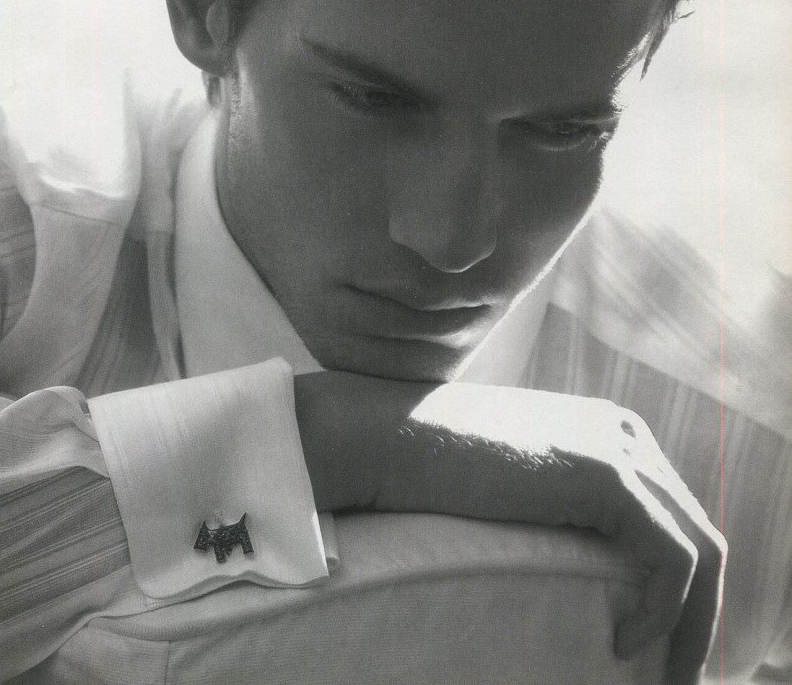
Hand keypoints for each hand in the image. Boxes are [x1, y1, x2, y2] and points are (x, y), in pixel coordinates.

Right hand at [294, 373, 724, 684]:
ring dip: (692, 626)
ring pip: (700, 550)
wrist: (389, 438)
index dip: (681, 588)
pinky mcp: (606, 475)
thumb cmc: (434, 466)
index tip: (660, 648)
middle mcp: (626, 432)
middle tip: (673, 677)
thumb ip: (560, 503)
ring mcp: (621, 448)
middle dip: (698, 614)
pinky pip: (672, 558)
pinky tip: (622, 644)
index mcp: (609, 431)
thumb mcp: (518, 483)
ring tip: (660, 677)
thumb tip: (585, 565)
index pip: (674, 515)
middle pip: (698, 533)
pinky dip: (663, 611)